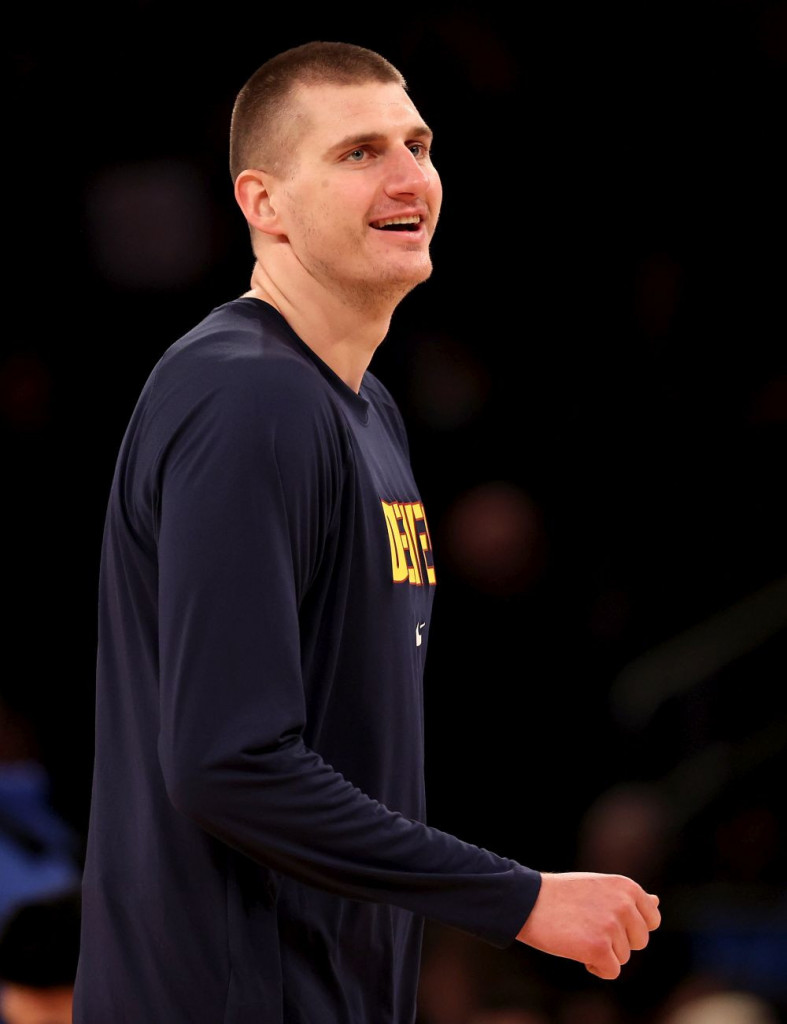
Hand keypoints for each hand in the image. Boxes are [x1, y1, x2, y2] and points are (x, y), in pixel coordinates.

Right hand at [515, 870, 660, 979]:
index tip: (608, 922)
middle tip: (589, 927)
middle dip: (617, 942)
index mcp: (626, 886)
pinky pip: (611, 971)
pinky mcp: (599, 947)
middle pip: (639, 941)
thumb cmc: (562, 894)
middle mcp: (624, 904)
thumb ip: (627, 898)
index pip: (652, 919)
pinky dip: (595, 967)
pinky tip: (577, 950)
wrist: (529, 900)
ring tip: (579, 934)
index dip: (631, 927)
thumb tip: (656, 902)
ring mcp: (612, 926)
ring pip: (623, 957)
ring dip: (603, 953)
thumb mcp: (599, 887)